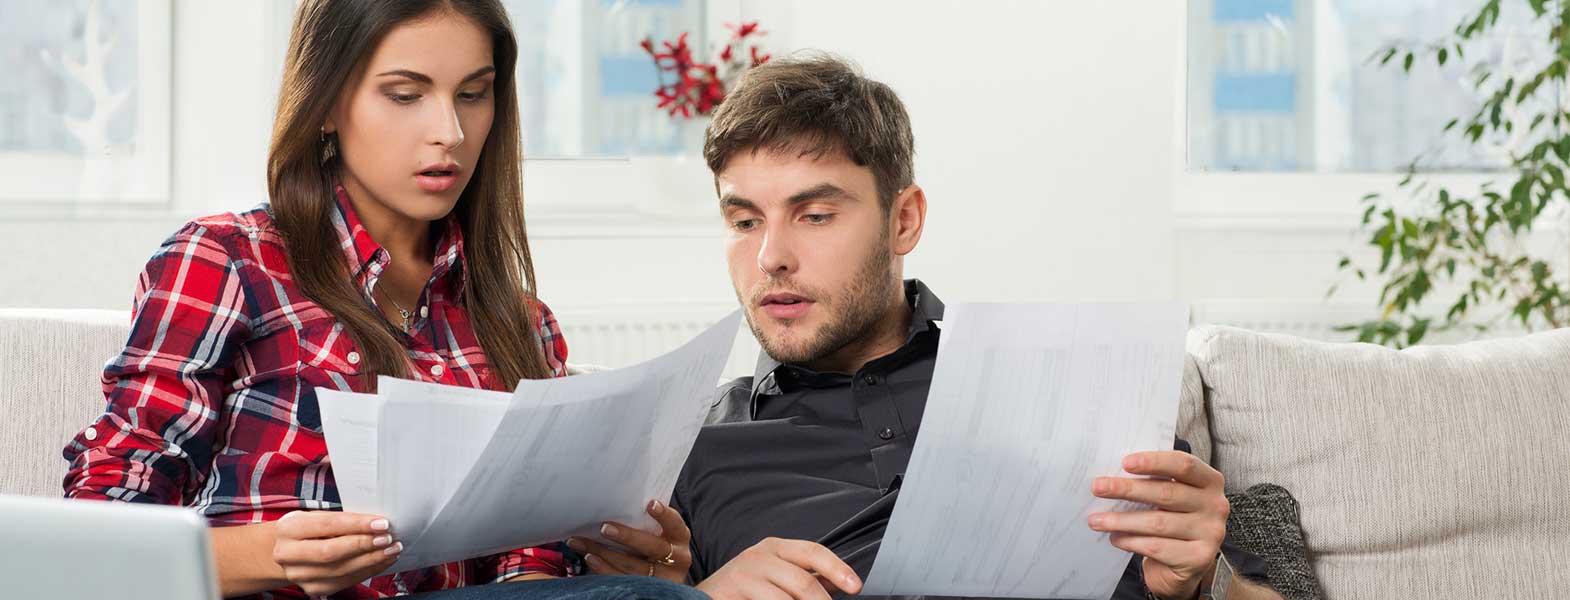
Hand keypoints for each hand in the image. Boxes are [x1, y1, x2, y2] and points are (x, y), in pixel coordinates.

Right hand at [271, 510, 401, 596]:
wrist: (289, 552)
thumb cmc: (307, 530)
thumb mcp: (316, 517)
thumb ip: (341, 519)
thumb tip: (376, 523)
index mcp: (289, 528)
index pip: (328, 525)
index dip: (358, 525)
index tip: (382, 523)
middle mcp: (288, 554)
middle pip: (332, 552)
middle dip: (365, 545)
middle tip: (388, 538)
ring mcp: (300, 575)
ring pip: (341, 570)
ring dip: (372, 560)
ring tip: (391, 550)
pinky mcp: (313, 588)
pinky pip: (346, 582)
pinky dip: (368, 571)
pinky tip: (381, 561)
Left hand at [569, 500, 692, 583]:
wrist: (661, 574)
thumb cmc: (654, 542)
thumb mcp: (657, 532)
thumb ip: (645, 520)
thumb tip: (615, 500)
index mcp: (680, 537)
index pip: (675, 524)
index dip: (664, 515)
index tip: (650, 504)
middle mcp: (678, 558)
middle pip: (653, 547)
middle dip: (628, 537)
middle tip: (605, 528)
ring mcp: (664, 578)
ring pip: (634, 567)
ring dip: (605, 553)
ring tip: (584, 542)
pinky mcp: (650, 591)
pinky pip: (624, 581)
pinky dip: (604, 569)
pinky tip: (590, 558)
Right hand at [695, 537, 860, 599]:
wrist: (705, 597)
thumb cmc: (745, 588)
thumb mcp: (777, 574)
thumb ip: (806, 577)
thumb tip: (842, 584)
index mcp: (776, 547)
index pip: (813, 551)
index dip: (837, 568)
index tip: (856, 587)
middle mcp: (759, 555)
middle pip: (803, 582)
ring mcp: (743, 575)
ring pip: (786, 599)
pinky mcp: (731, 592)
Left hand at [1088, 451, 1228, 599]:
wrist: (1186, 564)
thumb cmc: (1173, 519)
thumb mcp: (1171, 496)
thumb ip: (1154, 481)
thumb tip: (1113, 472)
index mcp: (1210, 481)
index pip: (1184, 465)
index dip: (1154, 462)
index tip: (1125, 462)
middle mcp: (1216, 505)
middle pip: (1167, 493)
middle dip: (1127, 489)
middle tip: (1098, 487)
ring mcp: (1211, 533)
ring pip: (1158, 522)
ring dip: (1122, 520)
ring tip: (1096, 519)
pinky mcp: (1199, 557)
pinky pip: (1158, 546)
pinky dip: (1131, 541)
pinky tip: (1115, 538)